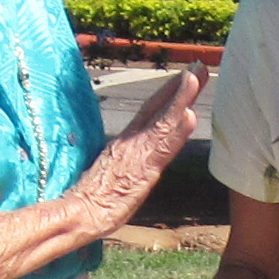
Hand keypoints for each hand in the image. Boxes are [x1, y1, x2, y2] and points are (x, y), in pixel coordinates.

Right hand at [68, 66, 203, 237]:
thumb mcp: (112, 175)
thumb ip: (124, 162)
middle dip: (179, 87)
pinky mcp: (142, 168)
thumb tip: (132, 160)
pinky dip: (176, 131)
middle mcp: (132, 141)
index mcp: (125, 142)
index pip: (149, 111)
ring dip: (181, 98)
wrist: (80, 213)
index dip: (167, 93)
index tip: (184, 76)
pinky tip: (190, 115)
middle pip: (158, 108)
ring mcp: (137, 152)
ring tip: (196, 75)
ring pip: (164, 121)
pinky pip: (163, 147)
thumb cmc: (93, 200)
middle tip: (198, 65)